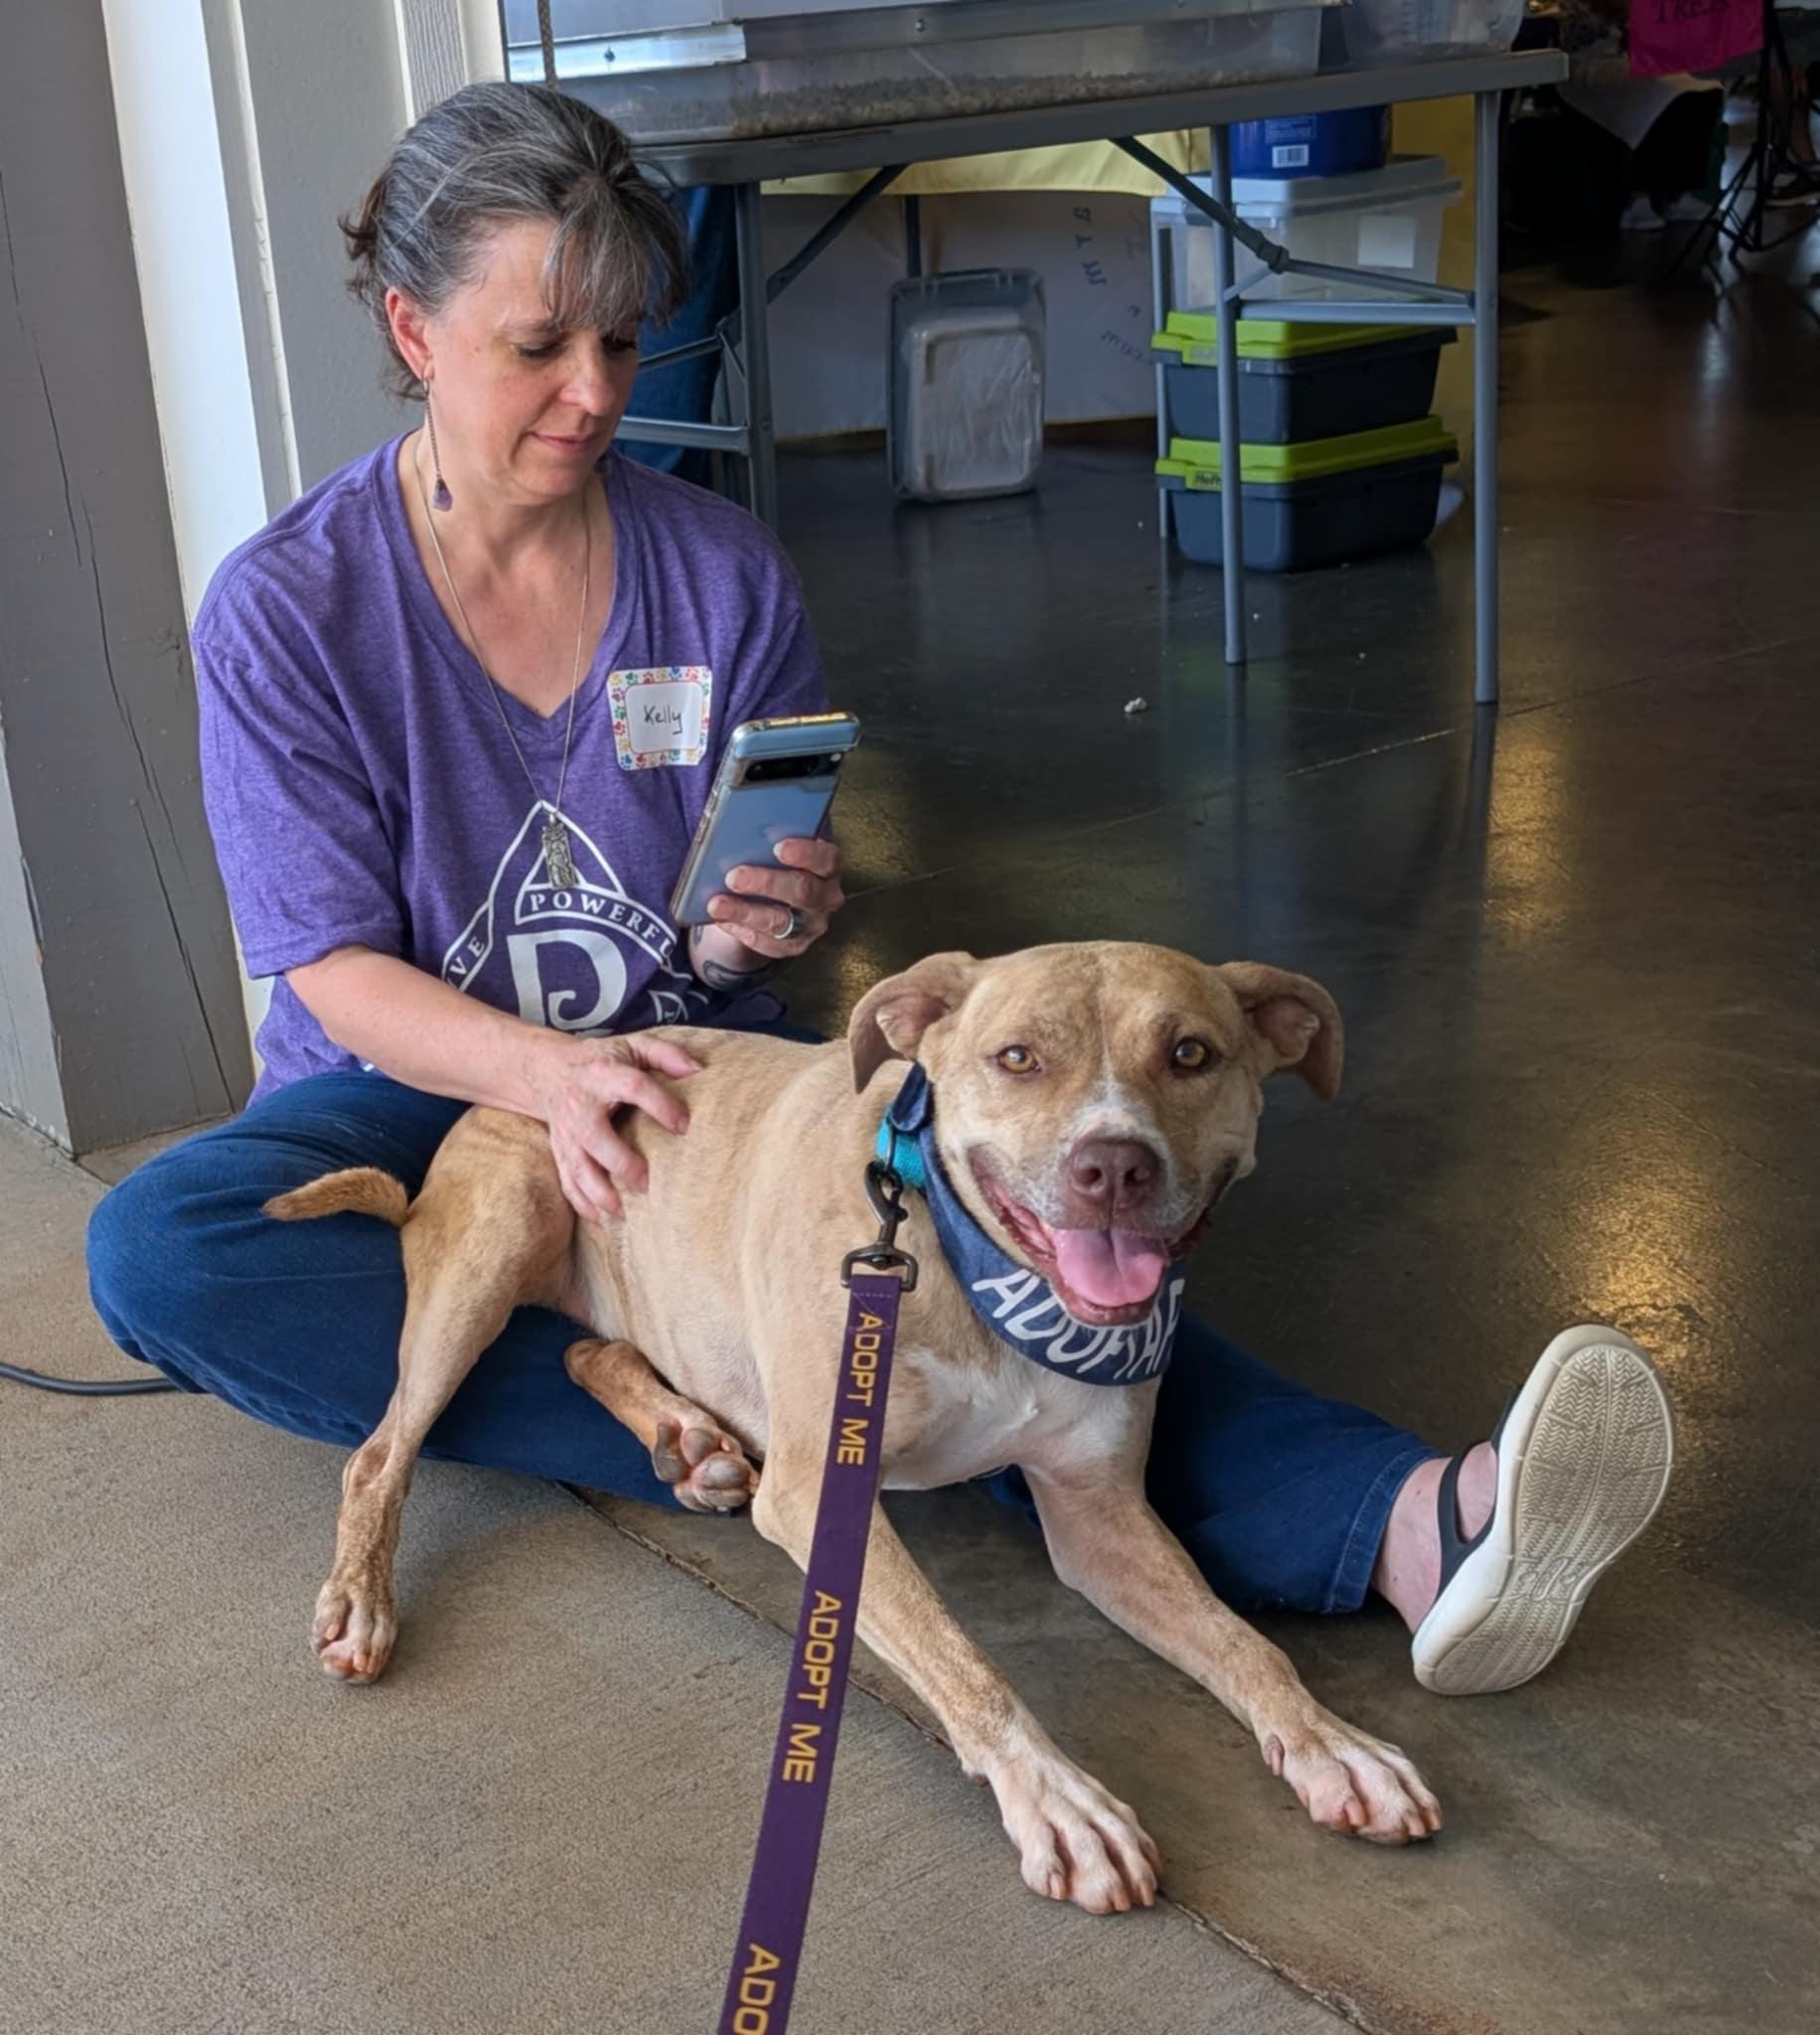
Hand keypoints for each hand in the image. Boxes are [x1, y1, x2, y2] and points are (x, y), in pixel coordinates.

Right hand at [531, 1032, 701, 1224]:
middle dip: (621, 1162)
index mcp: (604, 1074)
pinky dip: (582, 1203)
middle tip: (648, 1183)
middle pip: (596, 1136)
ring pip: (577, 1167)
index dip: (659, 1105)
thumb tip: (698, 1070)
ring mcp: (566, 1132)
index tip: (683, 1126)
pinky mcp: (559, 1152)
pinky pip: (567, 1181)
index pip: (633, 1086)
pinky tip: (603, 1219)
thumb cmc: (603, 1060)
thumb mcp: (633, 1045)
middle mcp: (581, 1106)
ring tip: (624, 1212)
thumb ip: (666, 1054)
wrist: (549, 1070)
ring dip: (599, 1192)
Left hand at [703, 836, 845, 963]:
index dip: (805, 853)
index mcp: (829, 866)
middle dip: (765, 883)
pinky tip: (722, 920)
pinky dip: (742, 931)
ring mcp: (813, 925)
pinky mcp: (795, 946)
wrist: (773, 898)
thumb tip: (739, 837)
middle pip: (802, 891)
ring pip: (781, 922)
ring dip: (746, 912)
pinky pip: (769, 944)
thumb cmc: (774, 863)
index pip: (826, 859)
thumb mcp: (776, 849)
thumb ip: (768, 843)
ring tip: (717, 904)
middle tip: (733, 877)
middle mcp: (827, 897)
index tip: (778, 848)